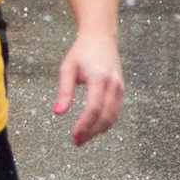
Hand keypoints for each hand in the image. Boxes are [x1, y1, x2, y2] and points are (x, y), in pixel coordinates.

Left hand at [53, 29, 123, 146]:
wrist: (101, 39)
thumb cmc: (81, 53)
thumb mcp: (67, 69)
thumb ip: (64, 92)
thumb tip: (58, 113)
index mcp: (99, 78)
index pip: (93, 108)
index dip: (84, 125)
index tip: (74, 135)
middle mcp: (113, 84)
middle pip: (105, 117)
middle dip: (91, 132)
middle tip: (77, 141)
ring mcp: (120, 88)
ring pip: (113, 117)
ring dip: (98, 130)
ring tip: (83, 137)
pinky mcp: (121, 90)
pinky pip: (115, 112)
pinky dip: (105, 123)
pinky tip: (92, 127)